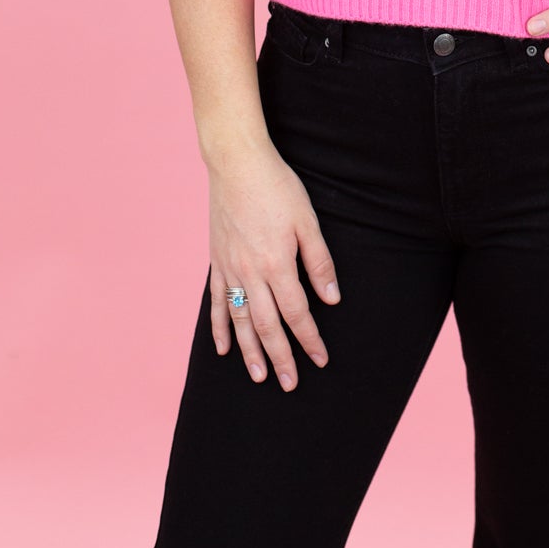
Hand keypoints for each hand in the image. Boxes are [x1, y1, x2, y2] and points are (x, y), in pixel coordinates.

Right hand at [208, 143, 342, 391]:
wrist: (236, 164)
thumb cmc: (277, 187)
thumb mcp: (307, 221)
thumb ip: (319, 261)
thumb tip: (331, 297)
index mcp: (277, 263)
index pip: (297, 312)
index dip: (309, 338)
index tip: (320, 360)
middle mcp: (250, 272)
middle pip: (267, 325)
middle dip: (281, 356)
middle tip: (289, 384)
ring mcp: (230, 268)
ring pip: (241, 320)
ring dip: (250, 351)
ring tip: (259, 376)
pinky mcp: (217, 261)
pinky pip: (217, 301)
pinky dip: (220, 327)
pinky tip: (222, 348)